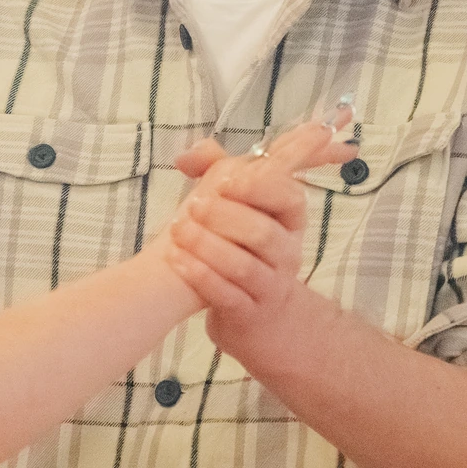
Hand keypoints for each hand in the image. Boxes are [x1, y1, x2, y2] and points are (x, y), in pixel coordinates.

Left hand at [160, 119, 348, 356]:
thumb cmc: (241, 244)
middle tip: (193, 205)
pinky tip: (176, 259)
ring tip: (178, 230)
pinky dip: (199, 274)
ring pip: (242, 266)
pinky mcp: (249, 312)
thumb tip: (188, 155)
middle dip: (224, 216)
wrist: (255, 311)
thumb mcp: (238, 203)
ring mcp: (270, 286)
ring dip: (206, 245)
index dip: (257, 187)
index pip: (289, 197)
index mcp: (290, 220)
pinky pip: (225, 294)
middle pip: (263, 233)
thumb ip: (216, 169)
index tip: (223, 181)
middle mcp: (288, 253)